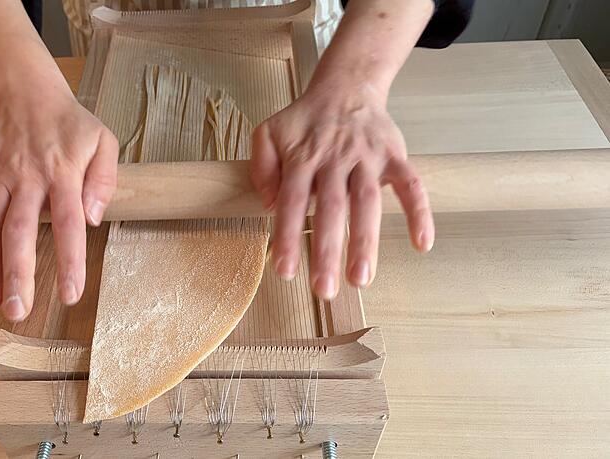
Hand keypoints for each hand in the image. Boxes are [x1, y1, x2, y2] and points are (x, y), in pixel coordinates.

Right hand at [0, 86, 118, 321]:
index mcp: (63, 174)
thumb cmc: (72, 125)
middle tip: (18, 313)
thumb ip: (104, 179)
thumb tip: (94, 218)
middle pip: (20, 231)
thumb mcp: (104, 142)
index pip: (69, 224)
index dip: (69, 261)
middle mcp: (28, 178)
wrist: (28, 93)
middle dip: (17, 274)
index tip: (70, 295)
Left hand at [250, 85, 433, 298]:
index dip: (288, 236)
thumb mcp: (269, 132)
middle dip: (328, 251)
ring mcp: (367, 158)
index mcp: (302, 157)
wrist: (346, 88)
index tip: (285, 271)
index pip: (292, 201)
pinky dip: (419, 212)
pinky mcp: (394, 156)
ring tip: (361, 279)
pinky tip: (423, 244)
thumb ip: (261, 166)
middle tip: (324, 289)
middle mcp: (335, 159)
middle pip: (331, 209)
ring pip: (368, 203)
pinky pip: (411, 185)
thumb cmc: (305, 121)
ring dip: (366, 242)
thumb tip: (266, 204)